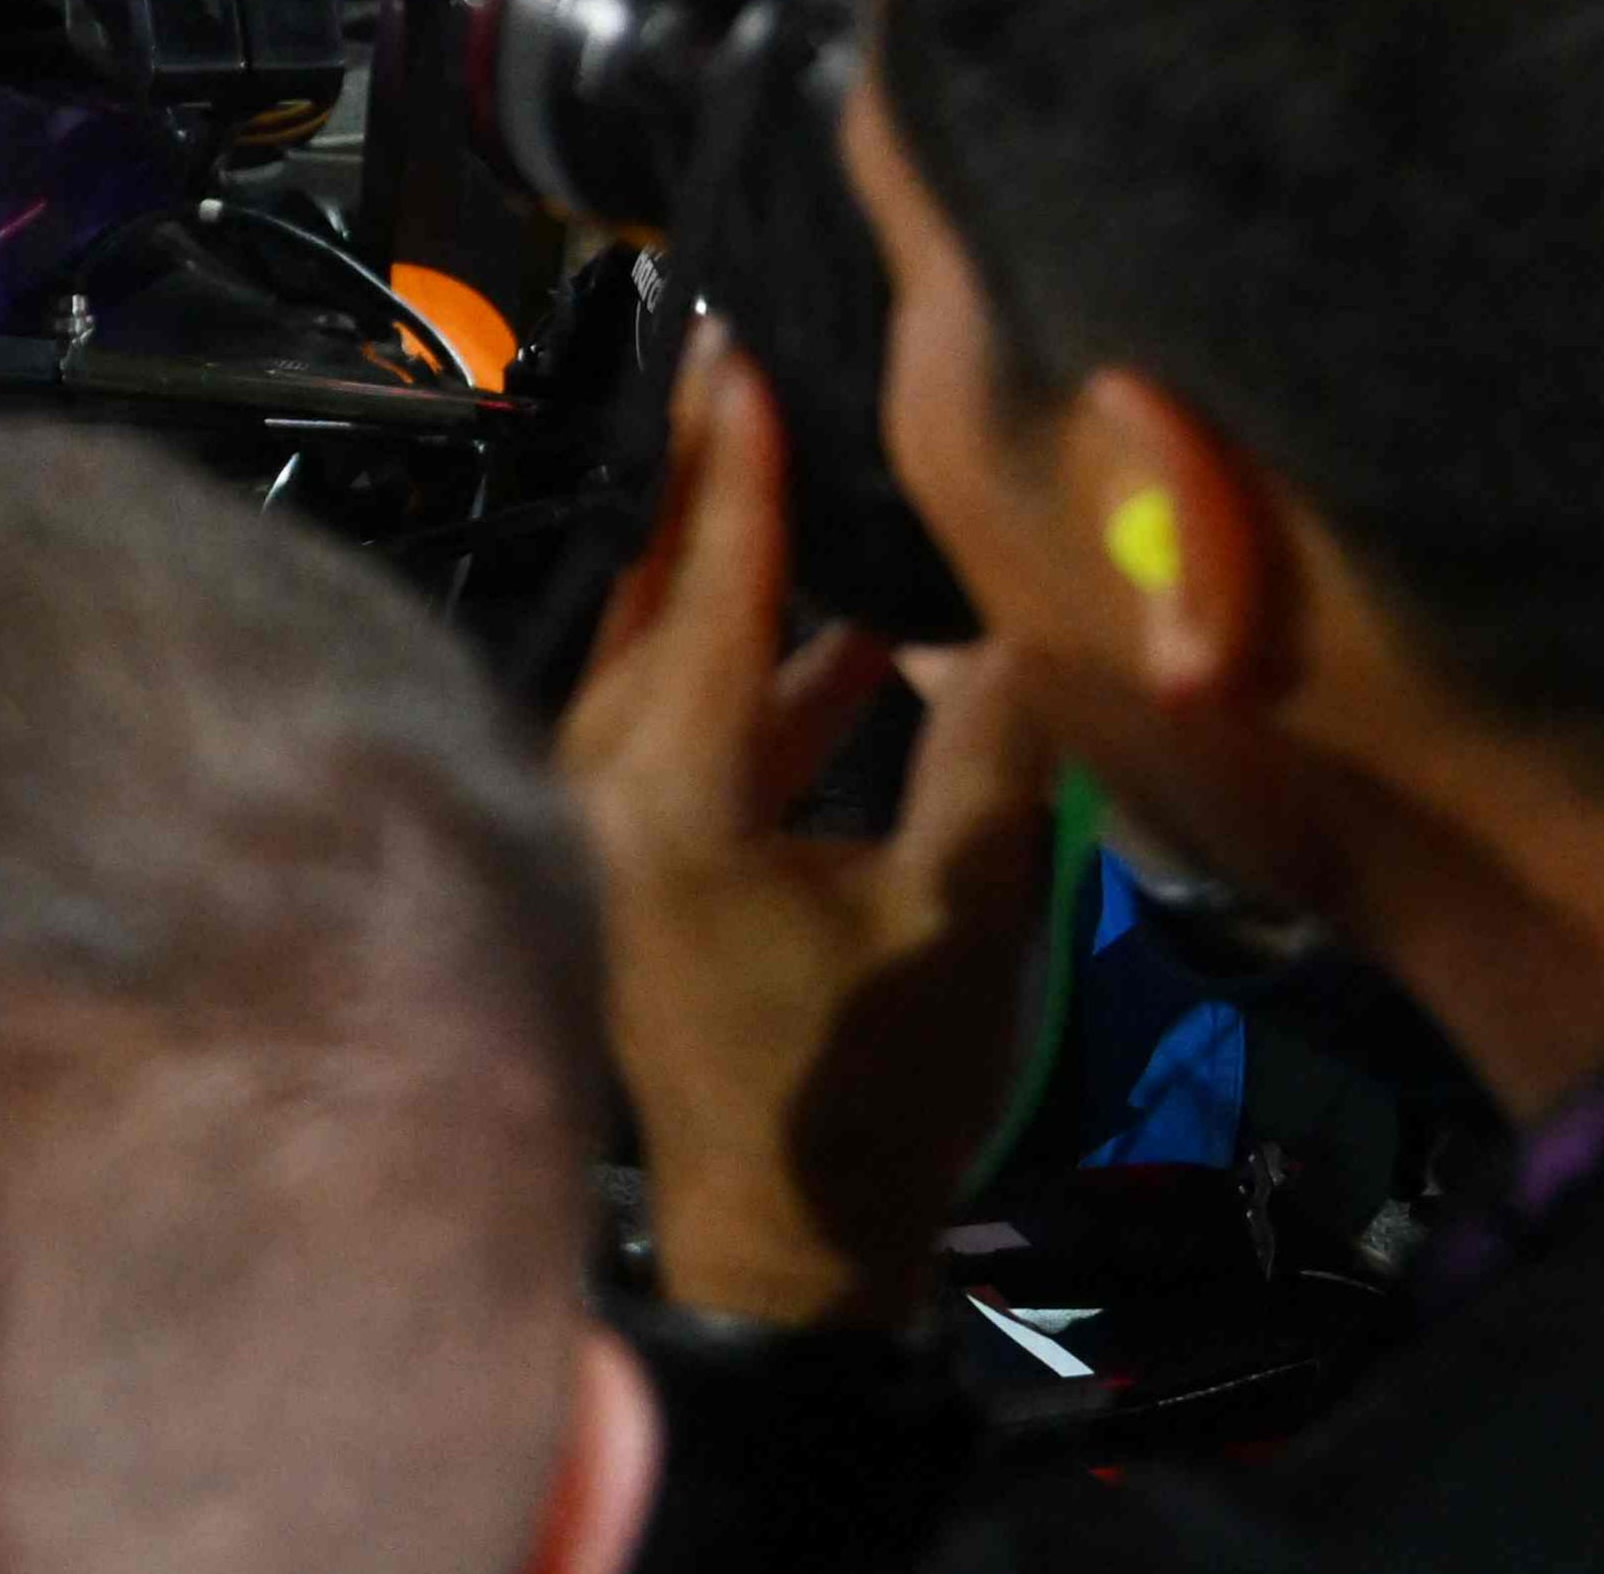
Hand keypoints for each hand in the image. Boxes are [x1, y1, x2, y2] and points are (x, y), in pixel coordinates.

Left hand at [556, 333, 1055, 1327]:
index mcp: (669, 791)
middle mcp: (599, 783)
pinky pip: (667, 719)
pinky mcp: (618, 858)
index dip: (739, 468)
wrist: (785, 1247)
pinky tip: (835, 638)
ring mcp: (595, 819)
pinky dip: (737, 665)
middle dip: (708, 485)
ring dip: (728, 574)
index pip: (712, 590)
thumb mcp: (962, 919)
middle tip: (733, 363)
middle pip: (660, 600)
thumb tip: (1008, 631)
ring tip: (789, 465)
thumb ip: (985, 759)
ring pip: (658, 656)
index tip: (734, 355)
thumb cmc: (867, 1092)